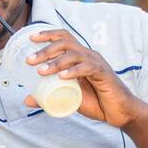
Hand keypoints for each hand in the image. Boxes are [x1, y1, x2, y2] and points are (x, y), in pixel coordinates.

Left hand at [24, 29, 144, 127]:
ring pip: (74, 54)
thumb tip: (27, 100)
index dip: (48, 34)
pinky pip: (88, 68)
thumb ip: (49, 97)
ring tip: (41, 71)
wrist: (120, 113)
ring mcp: (96, 63)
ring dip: (55, 62)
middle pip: (65, 43)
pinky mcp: (104, 74)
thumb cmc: (97, 102)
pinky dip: (74, 71)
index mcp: (80, 57)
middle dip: (45, 49)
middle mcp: (88, 56)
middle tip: (29, 61)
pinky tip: (63, 77)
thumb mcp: (68, 99)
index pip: (64, 38)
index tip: (31, 38)